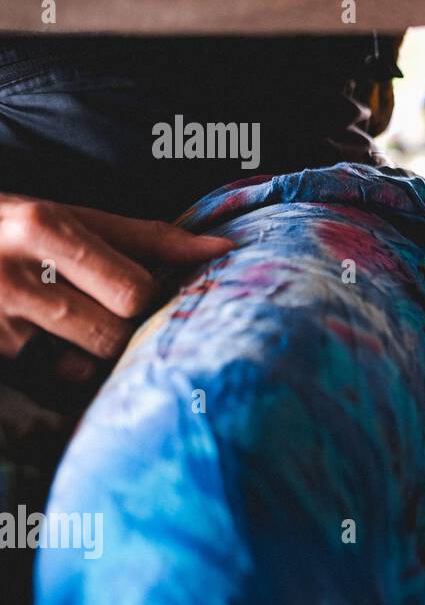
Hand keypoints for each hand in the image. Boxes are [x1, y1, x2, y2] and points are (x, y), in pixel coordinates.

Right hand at [0, 195, 232, 380]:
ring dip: (87, 357)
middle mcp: (11, 274)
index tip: (147, 297)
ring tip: (64, 327)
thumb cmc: (10, 231)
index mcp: (43, 225)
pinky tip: (36, 348)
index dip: (151, 302)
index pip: (134, 291)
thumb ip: (147, 237)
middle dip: (121, 331)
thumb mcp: (67, 217)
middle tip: (105, 314)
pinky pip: (44, 387)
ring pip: (79, 368)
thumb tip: (222, 249)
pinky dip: (53, 376)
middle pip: (112, 334)